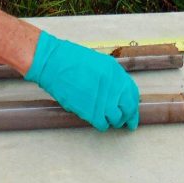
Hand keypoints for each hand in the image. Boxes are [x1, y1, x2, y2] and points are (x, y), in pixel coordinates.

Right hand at [25, 30, 139, 131]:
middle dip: (126, 116)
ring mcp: (103, 100)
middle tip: (123, 121)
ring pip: (116, 119)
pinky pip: (102, 124)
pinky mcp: (91, 111)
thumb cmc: (68, 58)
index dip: (132, 105)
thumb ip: (109, 76)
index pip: (132, 93)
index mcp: (115, 72)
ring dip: (112, 120)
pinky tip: (94, 118)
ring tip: (103, 117)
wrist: (51, 62)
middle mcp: (113, 86)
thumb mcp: (96, 61)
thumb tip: (117, 92)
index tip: (131, 111)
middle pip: (128, 109)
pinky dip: (100, 124)